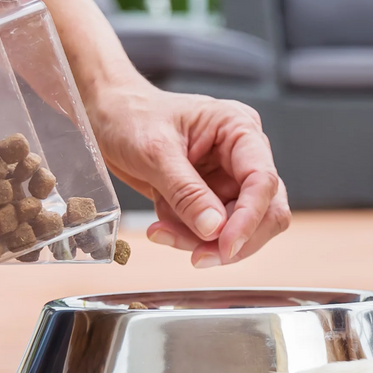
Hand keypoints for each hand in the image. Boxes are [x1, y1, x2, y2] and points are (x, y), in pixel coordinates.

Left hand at [91, 82, 289, 266]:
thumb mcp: (155, 152)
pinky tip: (161, 226)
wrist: (108, 117)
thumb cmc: (131, 116)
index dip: (249, 217)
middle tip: (199, 256)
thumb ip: (186, 191)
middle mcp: (242, 154)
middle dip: (232, 238)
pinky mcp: (210, 197)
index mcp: (239, 128)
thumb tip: (214, 228)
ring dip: (202, 240)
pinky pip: (212, 231)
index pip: (262, 179)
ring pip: (238, 227)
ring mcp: (228, 178)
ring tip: (162, 231)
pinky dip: (188, 237)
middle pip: (265, 210)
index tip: (227, 246)